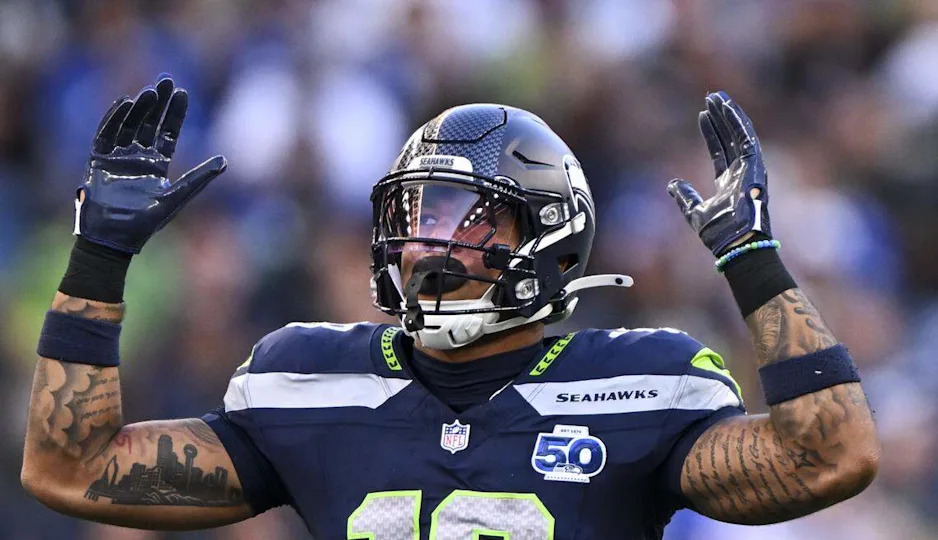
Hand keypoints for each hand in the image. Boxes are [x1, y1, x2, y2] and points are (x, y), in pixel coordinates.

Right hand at [74, 75, 226, 253]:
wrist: (116, 238)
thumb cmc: (146, 222)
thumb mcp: (177, 196)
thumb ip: (199, 178)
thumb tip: (225, 160)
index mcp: (157, 164)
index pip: (168, 132)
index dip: (175, 113)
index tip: (183, 92)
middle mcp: (138, 157)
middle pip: (149, 123)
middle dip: (158, 102)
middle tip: (166, 80)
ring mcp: (118, 158)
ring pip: (129, 125)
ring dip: (139, 108)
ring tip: (150, 91)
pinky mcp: (99, 162)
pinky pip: (105, 135)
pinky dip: (113, 119)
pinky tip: (124, 103)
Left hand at [667, 91, 770, 255]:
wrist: (734, 243)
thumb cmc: (718, 233)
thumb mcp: (694, 212)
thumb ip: (685, 196)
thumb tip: (671, 184)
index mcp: (729, 182)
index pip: (720, 150)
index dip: (711, 133)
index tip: (702, 115)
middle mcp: (741, 172)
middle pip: (730, 138)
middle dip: (720, 117)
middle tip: (710, 97)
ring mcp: (750, 168)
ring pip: (740, 133)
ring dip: (729, 114)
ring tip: (716, 96)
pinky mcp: (756, 166)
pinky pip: (747, 138)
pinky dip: (738, 122)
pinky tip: (728, 107)